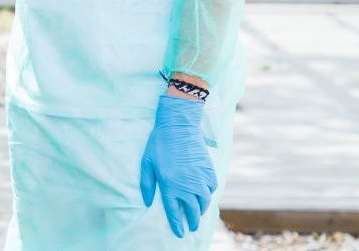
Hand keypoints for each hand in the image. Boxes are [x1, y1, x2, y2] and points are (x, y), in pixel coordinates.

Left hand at [140, 94, 216, 237]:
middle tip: (192, 226)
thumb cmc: (159, 144)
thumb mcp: (147, 164)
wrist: (179, 126)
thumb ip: (147, 184)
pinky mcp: (209, 170)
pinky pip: (212, 187)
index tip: (180, 233)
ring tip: (198, 213)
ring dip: (202, 210)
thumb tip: (148, 202)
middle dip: (192, 221)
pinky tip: (204, 193)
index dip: (177, 224)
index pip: (175, 212)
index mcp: (170, 185)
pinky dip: (209, 193)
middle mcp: (187, 186)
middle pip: (193, 210)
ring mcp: (200, 178)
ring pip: (204, 201)